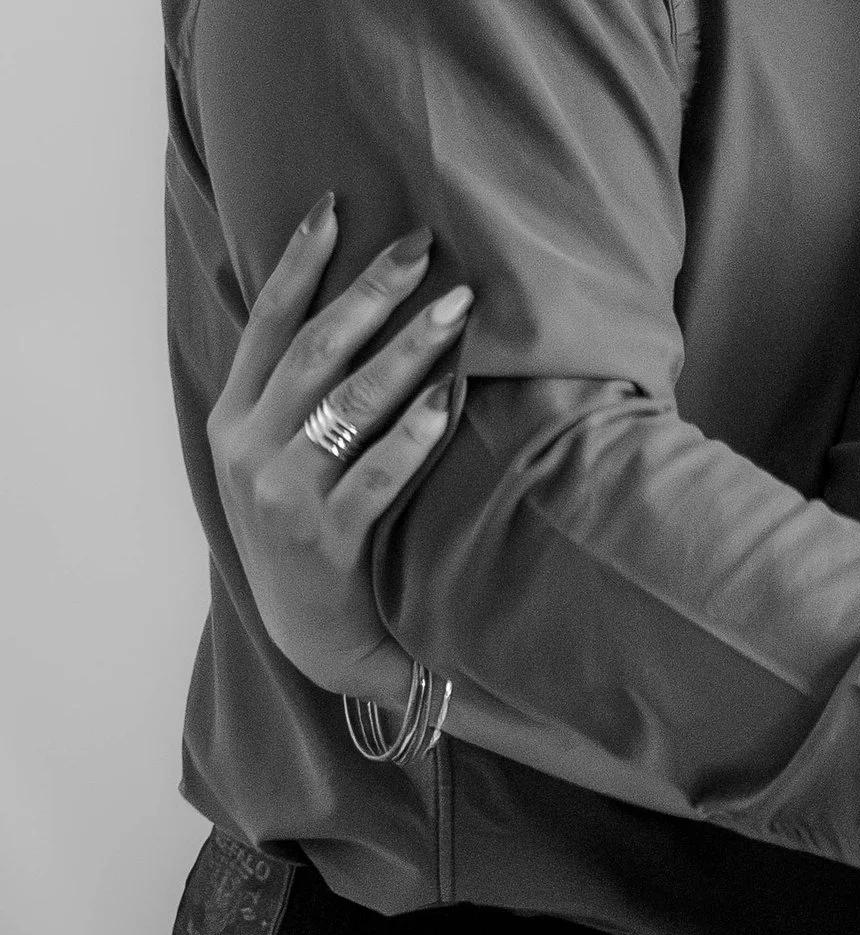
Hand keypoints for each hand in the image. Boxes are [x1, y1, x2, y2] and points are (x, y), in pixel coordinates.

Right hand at [207, 194, 469, 701]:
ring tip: (458, 308)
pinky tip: (449, 401)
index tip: (337, 208)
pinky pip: (376, 476)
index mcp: (234, 418)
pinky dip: (414, 436)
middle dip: (372, 293)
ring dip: (409, 350)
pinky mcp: (324, 539)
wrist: (316, 636)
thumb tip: (355, 309)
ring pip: (350, 403)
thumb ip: (304, 393)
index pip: (270, 324)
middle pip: (317, 350)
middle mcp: (249, 448)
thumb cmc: (314, 531)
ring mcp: (283, 494)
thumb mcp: (285, 455)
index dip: (301, 263)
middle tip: (426, 249)